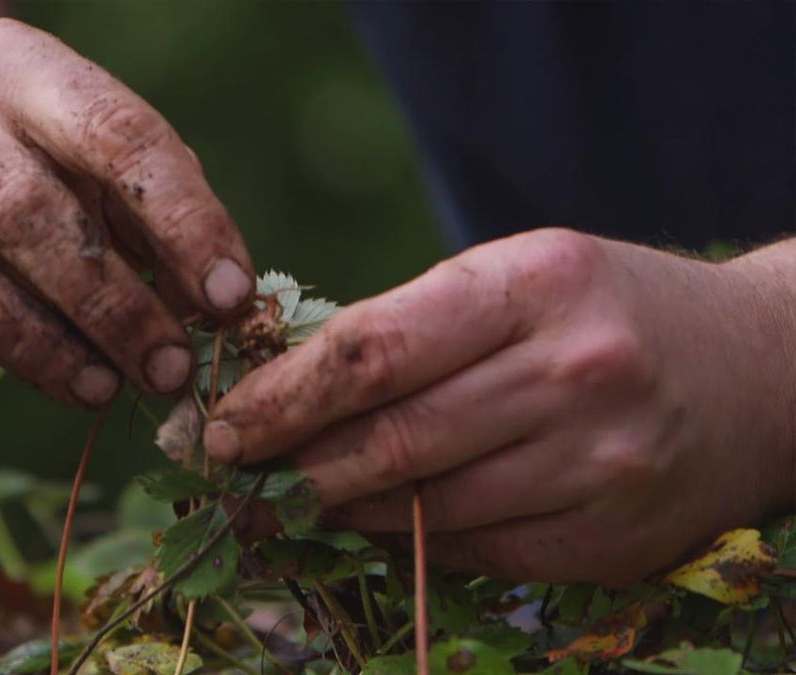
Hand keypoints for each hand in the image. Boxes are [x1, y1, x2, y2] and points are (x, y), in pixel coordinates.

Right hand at [0, 19, 254, 413]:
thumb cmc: (27, 170)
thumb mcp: (95, 169)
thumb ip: (156, 223)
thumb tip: (225, 305)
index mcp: (21, 70)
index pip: (116, 135)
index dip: (183, 222)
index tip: (231, 300)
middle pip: (24, 208)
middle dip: (110, 301)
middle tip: (168, 369)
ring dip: (32, 343)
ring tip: (101, 392)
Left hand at [203, 228, 795, 584]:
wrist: (758, 370)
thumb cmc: (609, 311)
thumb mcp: (520, 277)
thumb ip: (415, 327)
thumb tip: (288, 391)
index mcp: (535, 282)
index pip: (375, 348)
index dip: (283, 395)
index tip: (225, 421)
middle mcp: (574, 370)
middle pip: (393, 435)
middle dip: (296, 461)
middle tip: (238, 471)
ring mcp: (601, 460)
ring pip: (426, 505)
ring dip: (343, 507)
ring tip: (295, 497)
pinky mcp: (613, 535)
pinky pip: (478, 549)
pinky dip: (412, 540)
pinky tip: (376, 521)